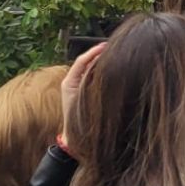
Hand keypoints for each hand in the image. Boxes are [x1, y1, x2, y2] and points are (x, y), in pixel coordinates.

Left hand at [58, 41, 106, 157]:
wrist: (75, 139)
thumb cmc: (78, 122)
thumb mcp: (84, 101)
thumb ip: (89, 84)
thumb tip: (99, 66)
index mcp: (69, 82)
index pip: (82, 61)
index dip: (93, 52)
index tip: (106, 45)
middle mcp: (73, 81)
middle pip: (87, 62)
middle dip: (98, 53)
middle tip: (113, 46)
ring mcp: (79, 86)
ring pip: (91, 68)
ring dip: (101, 60)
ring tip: (114, 53)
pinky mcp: (85, 91)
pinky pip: (94, 76)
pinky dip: (102, 70)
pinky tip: (113, 67)